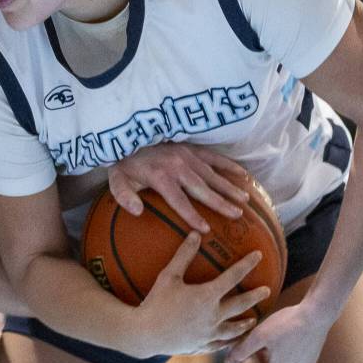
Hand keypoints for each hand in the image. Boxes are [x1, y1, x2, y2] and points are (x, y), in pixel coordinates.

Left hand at [108, 143, 249, 231]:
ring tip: (244, 200)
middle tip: (237, 215)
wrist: (130, 133)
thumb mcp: (117, 180)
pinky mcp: (192, 147)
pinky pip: (214, 157)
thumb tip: (137, 212)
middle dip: (220, 203)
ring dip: (229, 187)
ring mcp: (187, 155)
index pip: (179, 200)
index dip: (192, 215)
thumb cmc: (125, 163)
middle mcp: (177, 166)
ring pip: (212, 174)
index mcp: (161, 177)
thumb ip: (124, 197)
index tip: (205, 229)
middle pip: (202, 188)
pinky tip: (243, 175)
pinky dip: (229, 166)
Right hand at [131, 230, 270, 356]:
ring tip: (253, 320)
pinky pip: (220, 345)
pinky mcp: (201, 346)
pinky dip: (229, 342)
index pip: (233, 276)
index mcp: (207, 296)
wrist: (144, 334)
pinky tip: (231, 340)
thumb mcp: (168, 276)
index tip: (259, 255)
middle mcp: (213, 316)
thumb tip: (195, 233)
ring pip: (234, 329)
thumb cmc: (155, 302)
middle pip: (240, 304)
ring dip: (245, 323)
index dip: (247, 264)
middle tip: (267, 290)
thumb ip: (184, 255)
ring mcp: (209, 334)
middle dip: (255, 296)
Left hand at [225, 301, 333, 362]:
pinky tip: (283, 338)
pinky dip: (282, 356)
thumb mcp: (259, 335)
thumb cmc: (286, 324)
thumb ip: (241, 351)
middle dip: (256, 359)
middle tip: (256, 339)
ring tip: (269, 337)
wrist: (316, 315)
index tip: (245, 345)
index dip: (243, 362)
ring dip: (268, 357)